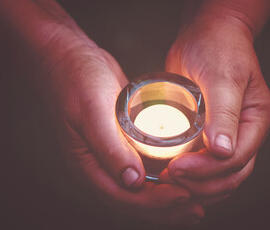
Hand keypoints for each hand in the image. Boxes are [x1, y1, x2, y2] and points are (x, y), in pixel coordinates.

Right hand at [37, 29, 203, 223]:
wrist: (72, 60)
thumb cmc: (78, 82)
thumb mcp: (92, 111)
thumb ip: (109, 147)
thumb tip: (133, 182)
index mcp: (89, 166)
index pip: (124, 197)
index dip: (156, 202)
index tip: (185, 195)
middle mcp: (101, 167)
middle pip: (135, 201)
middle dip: (166, 208)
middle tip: (197, 208)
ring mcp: (112, 157)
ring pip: (142, 189)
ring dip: (167, 198)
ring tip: (195, 200)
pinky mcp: (123, 144)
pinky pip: (144, 169)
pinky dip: (162, 178)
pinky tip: (181, 176)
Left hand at [161, 17, 269, 205]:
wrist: (206, 35)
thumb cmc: (218, 48)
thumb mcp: (223, 76)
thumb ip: (224, 112)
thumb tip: (223, 151)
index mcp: (256, 119)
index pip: (237, 159)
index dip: (208, 170)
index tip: (178, 168)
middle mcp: (245, 132)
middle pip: (231, 174)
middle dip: (202, 183)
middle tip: (170, 180)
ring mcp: (228, 135)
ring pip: (220, 176)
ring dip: (197, 186)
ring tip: (169, 183)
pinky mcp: (209, 134)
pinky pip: (206, 165)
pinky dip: (193, 176)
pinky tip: (174, 176)